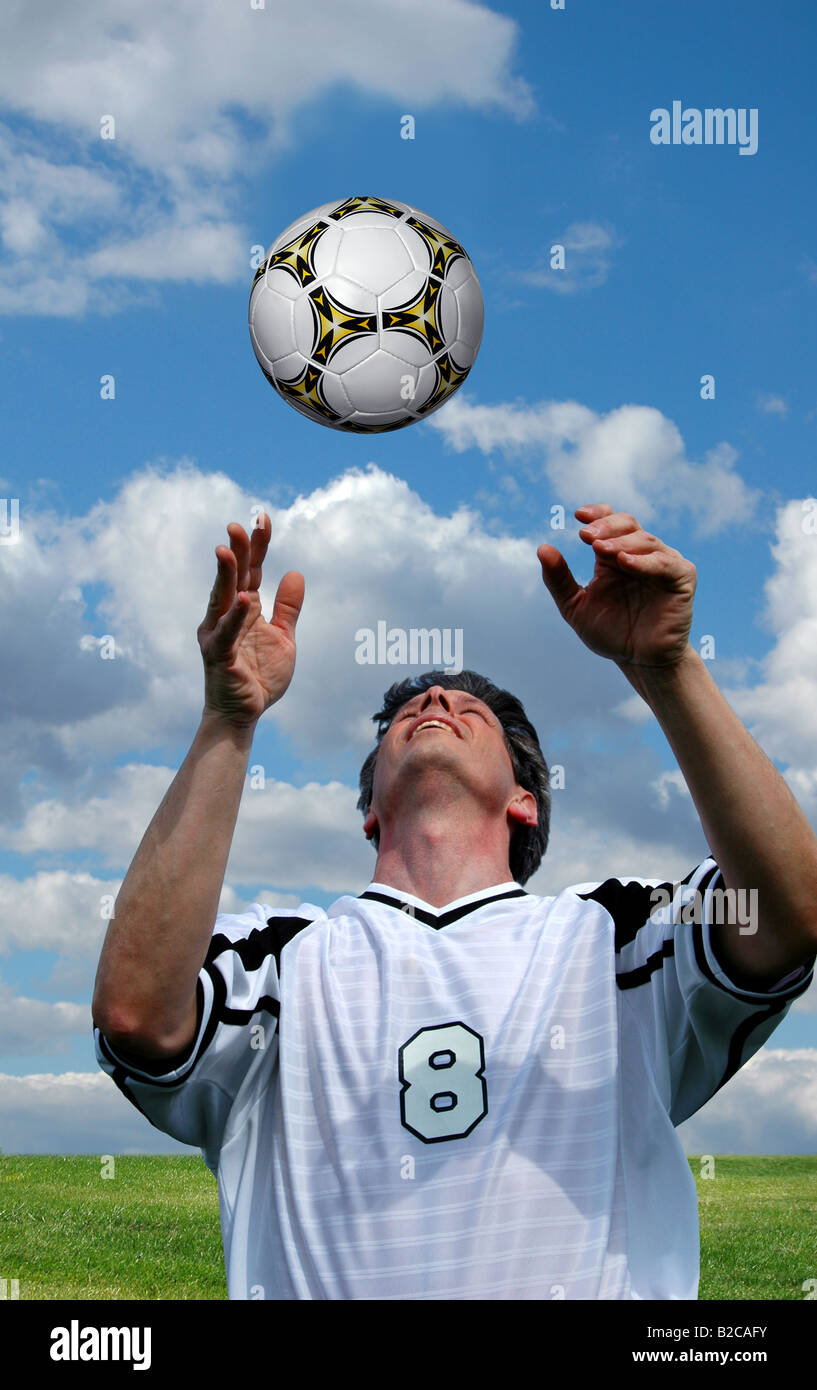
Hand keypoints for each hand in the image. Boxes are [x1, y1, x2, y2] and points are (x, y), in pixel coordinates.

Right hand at [197, 513, 304, 726]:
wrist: (244, 715)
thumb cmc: (259, 677)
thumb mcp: (283, 638)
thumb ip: (287, 608)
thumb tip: (294, 573)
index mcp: (244, 609)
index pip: (252, 570)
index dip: (257, 544)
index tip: (263, 517)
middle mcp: (226, 615)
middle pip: (234, 576)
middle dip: (237, 549)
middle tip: (239, 523)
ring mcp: (219, 634)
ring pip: (222, 598)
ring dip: (225, 574)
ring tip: (229, 549)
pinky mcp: (218, 655)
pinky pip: (228, 633)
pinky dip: (236, 617)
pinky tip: (245, 599)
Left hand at [538, 504, 695, 667]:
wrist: (638, 662)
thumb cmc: (610, 633)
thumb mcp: (576, 607)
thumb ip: (559, 580)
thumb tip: (542, 548)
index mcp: (615, 556)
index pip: (611, 521)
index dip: (598, 514)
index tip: (578, 515)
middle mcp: (640, 554)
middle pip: (628, 525)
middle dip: (606, 527)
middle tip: (586, 537)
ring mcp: (663, 564)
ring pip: (646, 541)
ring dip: (622, 542)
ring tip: (600, 549)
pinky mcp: (682, 579)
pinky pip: (666, 564)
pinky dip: (646, 561)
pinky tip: (625, 563)